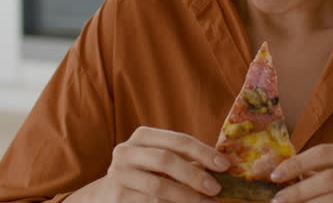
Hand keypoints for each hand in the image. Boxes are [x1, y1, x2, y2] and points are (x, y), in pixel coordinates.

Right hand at [96, 126, 230, 201]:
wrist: (107, 194)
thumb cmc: (145, 174)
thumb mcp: (160, 160)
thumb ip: (184, 160)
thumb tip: (222, 168)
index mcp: (143, 136)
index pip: (178, 140)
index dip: (203, 152)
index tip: (225, 165)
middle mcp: (126, 151)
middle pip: (166, 160)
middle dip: (194, 175)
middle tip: (216, 188)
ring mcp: (119, 175)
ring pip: (158, 186)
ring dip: (187, 197)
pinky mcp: (117, 197)